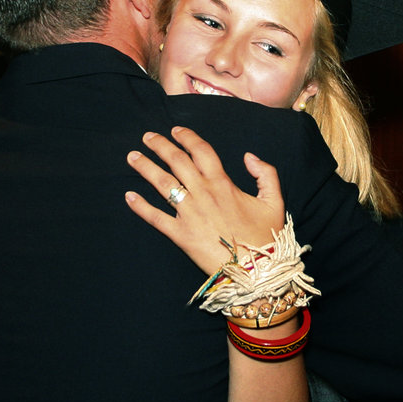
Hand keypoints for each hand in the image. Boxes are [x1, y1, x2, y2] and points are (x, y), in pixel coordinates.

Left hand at [125, 126, 284, 273]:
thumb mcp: (274, 201)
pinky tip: (129, 196)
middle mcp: (203, 194)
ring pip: (162, 184)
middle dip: (160, 146)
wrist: (255, 271)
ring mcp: (189, 214)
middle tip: (147, 136)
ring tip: (132, 157)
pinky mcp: (180, 234)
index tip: (175, 130)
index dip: (187, 138)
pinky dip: (140, 206)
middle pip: (177, 161)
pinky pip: (155, 217)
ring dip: (146, 168)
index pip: (201, 151)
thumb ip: (266, 174)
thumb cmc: (265, 237)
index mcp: (223, 184)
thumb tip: (249, 156)